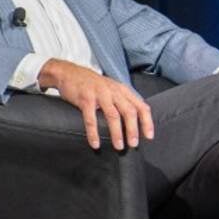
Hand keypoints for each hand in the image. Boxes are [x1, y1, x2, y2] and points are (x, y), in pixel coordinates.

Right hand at [38, 59, 154, 150]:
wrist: (69, 73)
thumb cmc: (92, 85)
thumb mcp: (112, 90)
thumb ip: (122, 102)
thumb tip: (133, 122)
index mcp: (123, 91)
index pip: (141, 106)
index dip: (147, 122)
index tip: (149, 136)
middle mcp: (114, 92)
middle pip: (129, 112)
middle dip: (133, 130)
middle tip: (134, 144)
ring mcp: (100, 94)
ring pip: (113, 115)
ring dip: (117, 133)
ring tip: (119, 146)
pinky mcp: (85, 99)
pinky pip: (90, 118)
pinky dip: (93, 132)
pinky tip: (95, 143)